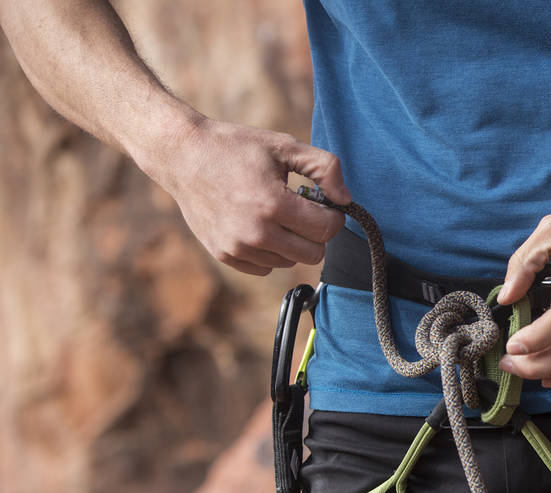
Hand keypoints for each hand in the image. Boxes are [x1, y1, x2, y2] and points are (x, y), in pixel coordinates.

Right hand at [157, 118, 351, 274]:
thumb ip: (324, 168)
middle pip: (313, 253)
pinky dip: (270, 252)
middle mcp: (255, 233)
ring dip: (293, 242)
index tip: (325, 203)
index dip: (333, 216)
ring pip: (290, 262)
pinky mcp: (225, 255)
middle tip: (303, 211)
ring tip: (277, 214)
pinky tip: (260, 226)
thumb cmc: (237, 147)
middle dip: (316, 233)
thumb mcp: (284, 146)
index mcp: (272, 204)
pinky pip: (266, 268)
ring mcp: (238, 248)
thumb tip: (346, 199)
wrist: (182, 155)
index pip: (326, 229)